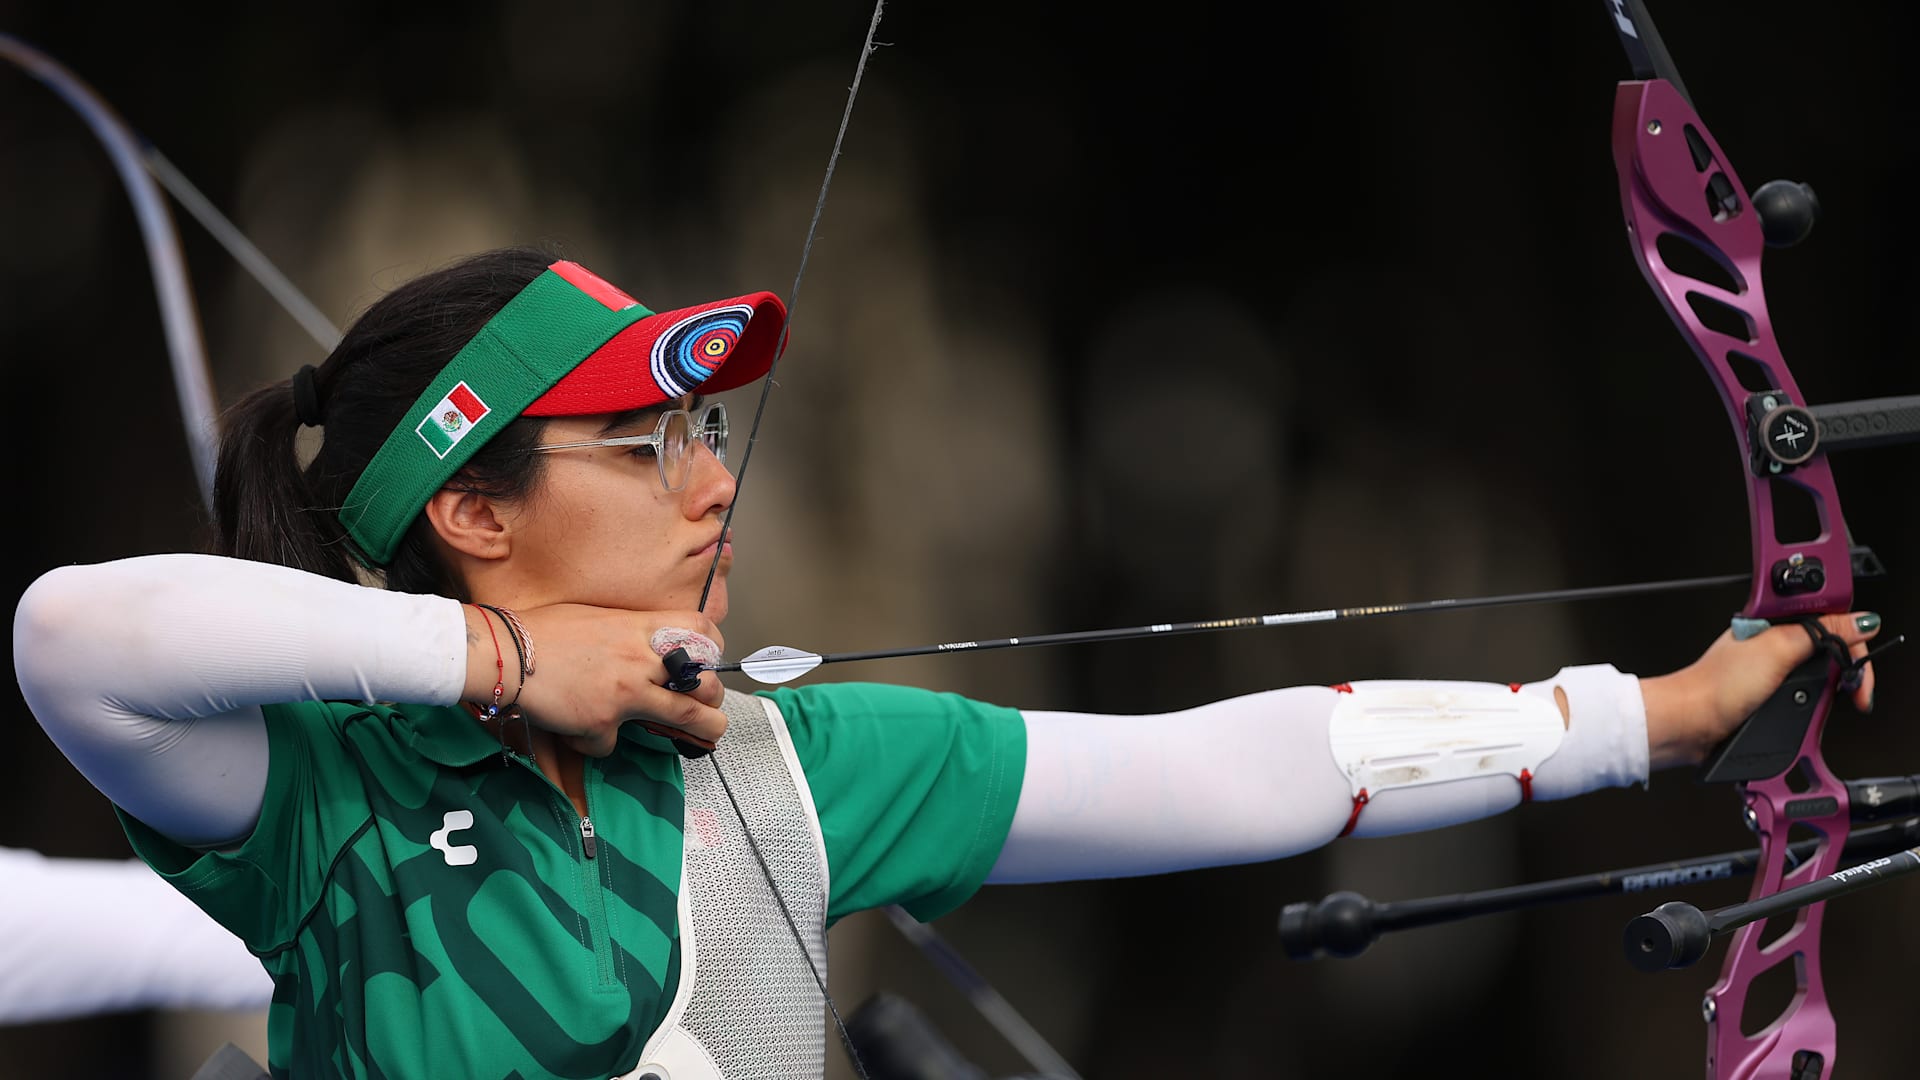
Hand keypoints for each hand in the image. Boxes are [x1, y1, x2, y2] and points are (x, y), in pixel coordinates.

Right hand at [465, 605, 728, 756]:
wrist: (506, 651)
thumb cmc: (543, 630)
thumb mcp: (596, 616)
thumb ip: (626, 632)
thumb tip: (642, 647)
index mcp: (638, 626)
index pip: (699, 627)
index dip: (714, 644)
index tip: (711, 658)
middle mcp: (640, 658)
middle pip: (703, 680)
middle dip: (713, 698)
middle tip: (710, 706)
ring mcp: (625, 692)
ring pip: (684, 716)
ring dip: (702, 730)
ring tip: (709, 736)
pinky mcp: (602, 722)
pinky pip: (612, 743)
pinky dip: (596, 742)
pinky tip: (580, 730)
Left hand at [1640, 611, 1881, 770]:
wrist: (1689, 724)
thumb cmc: (1716, 686)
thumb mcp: (1777, 651)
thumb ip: (1821, 633)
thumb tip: (1859, 620)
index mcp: (1773, 624)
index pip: (1830, 623)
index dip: (1852, 645)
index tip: (1857, 670)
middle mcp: (1772, 644)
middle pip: (1827, 651)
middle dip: (1842, 672)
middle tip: (1852, 694)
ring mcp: (1769, 671)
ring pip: (1816, 677)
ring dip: (1825, 693)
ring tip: (1825, 706)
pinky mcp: (1766, 695)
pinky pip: (1801, 698)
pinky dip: (1809, 707)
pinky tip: (1807, 714)